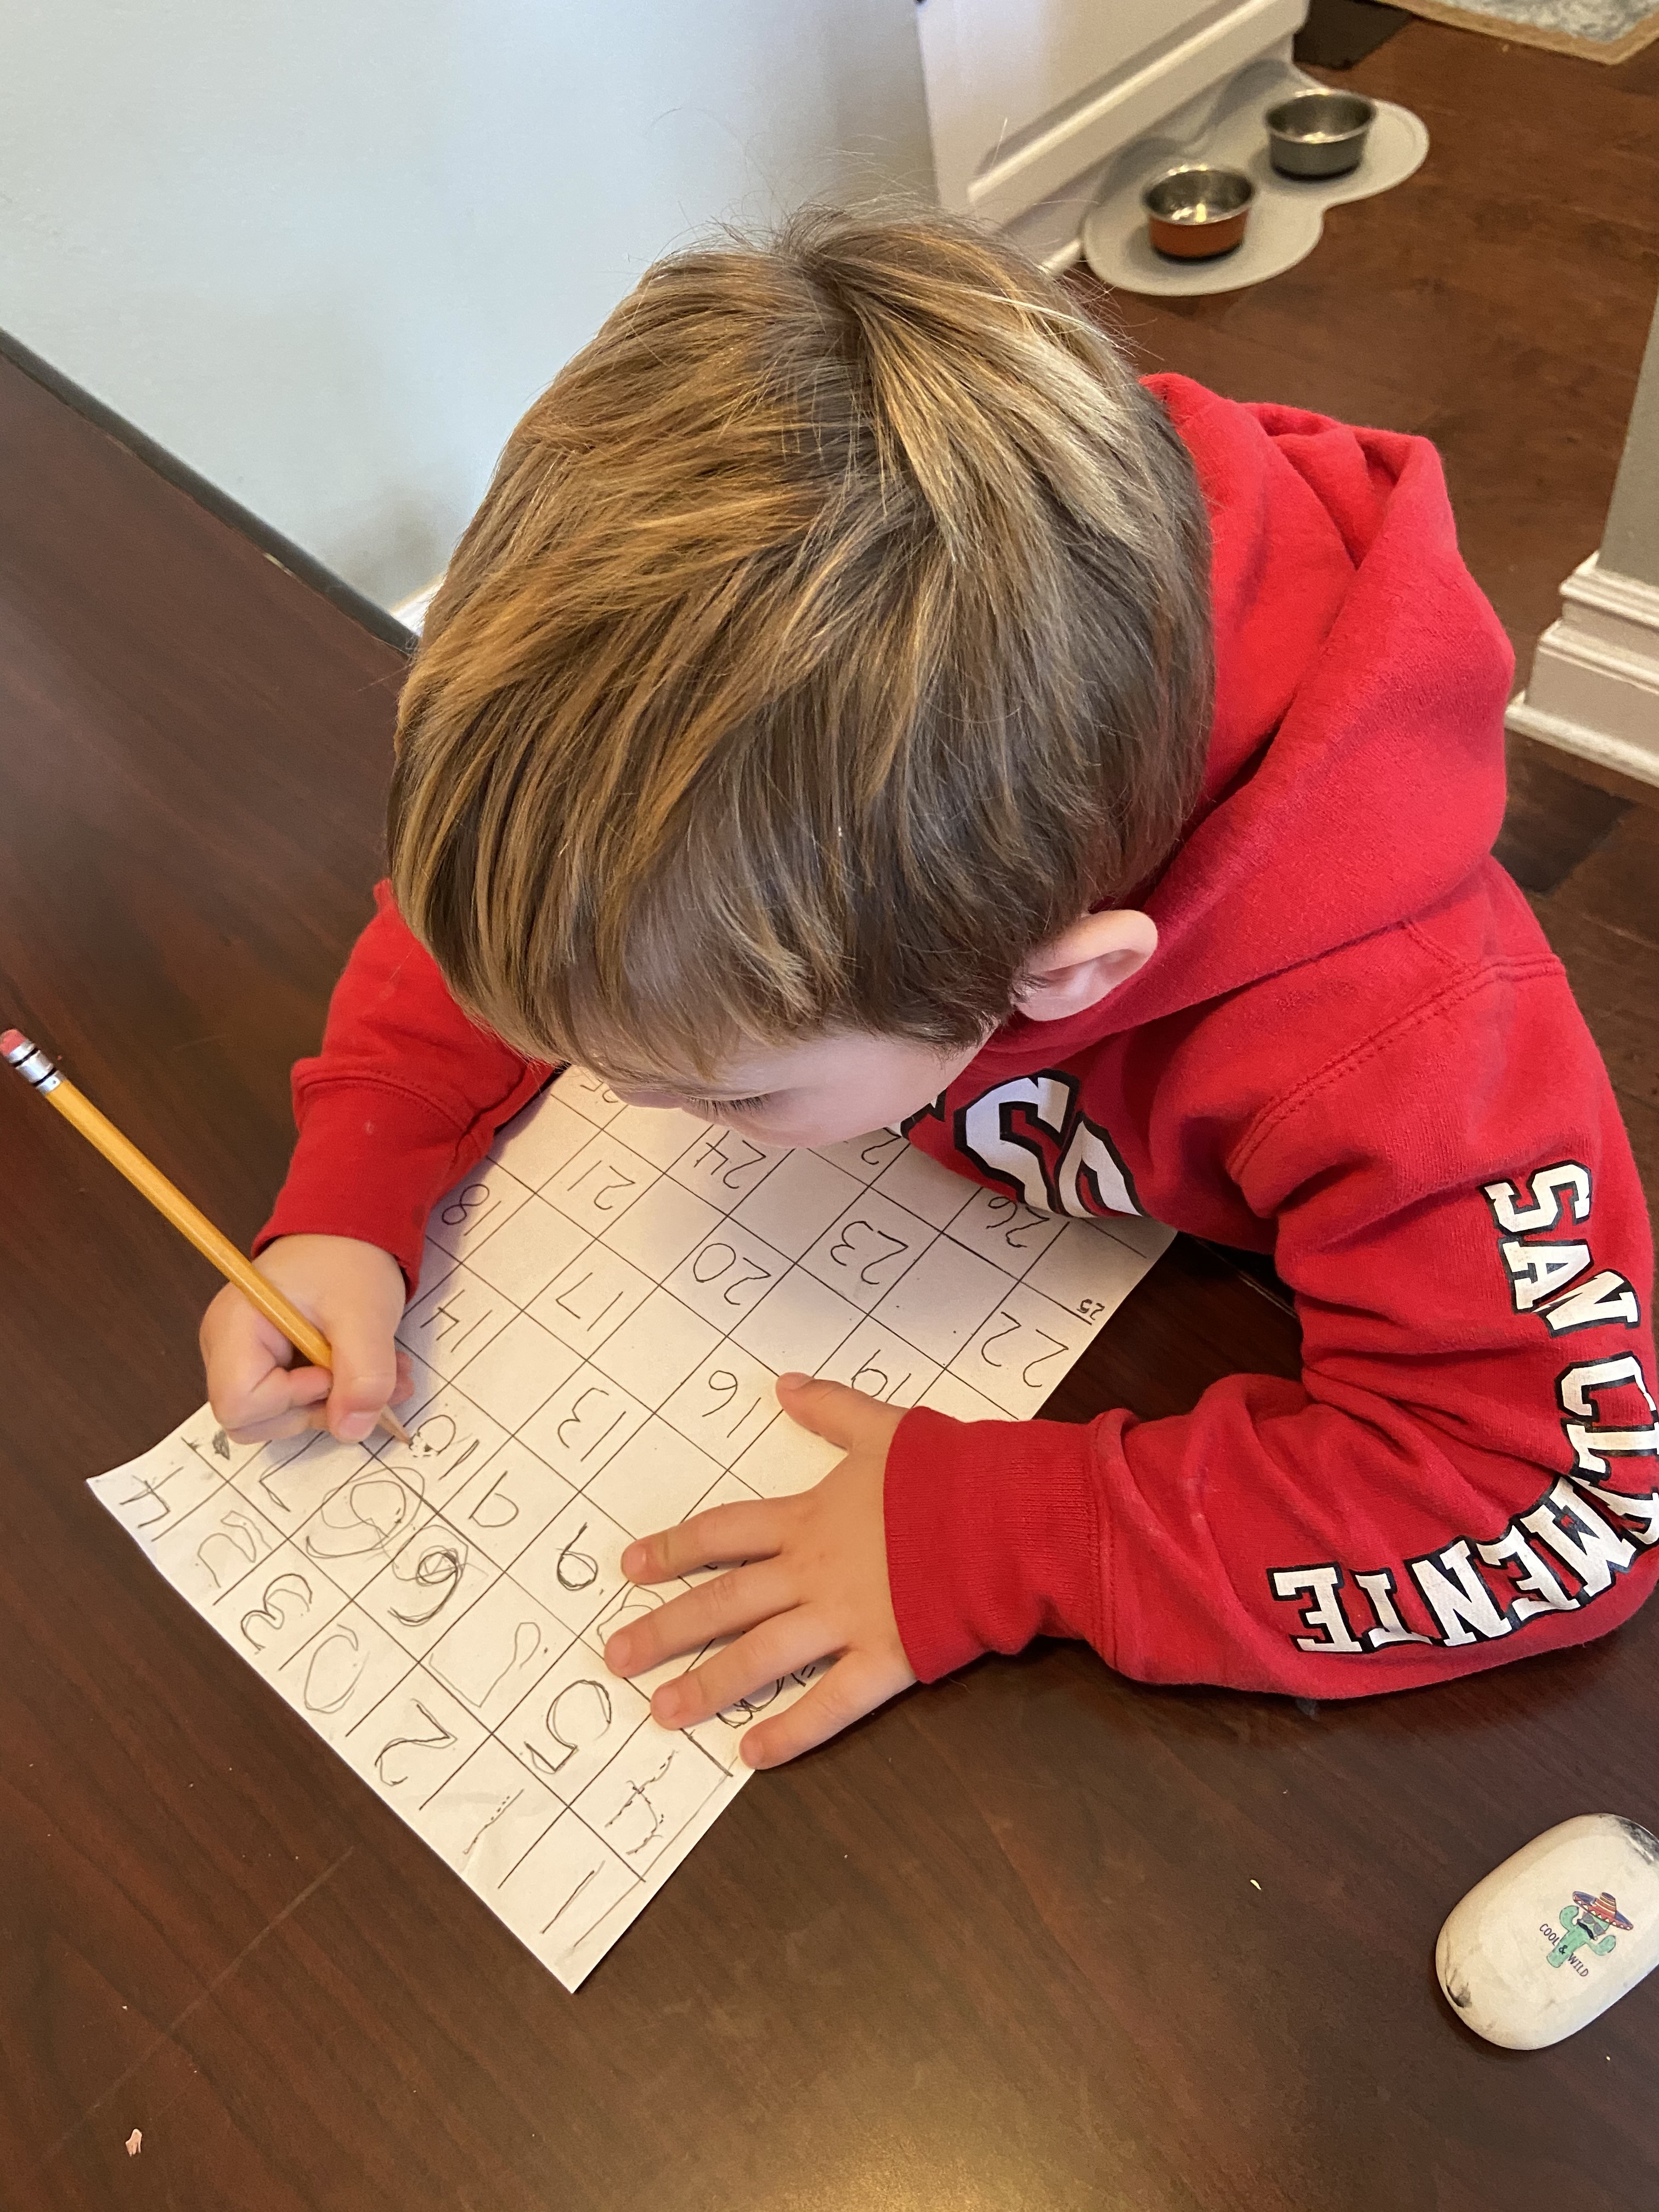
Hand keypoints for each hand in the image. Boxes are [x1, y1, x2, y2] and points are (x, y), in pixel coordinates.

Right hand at [200, 1233, 410, 1446]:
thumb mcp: (366, 1314)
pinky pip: (294, 1400)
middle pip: (256, 1420)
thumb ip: (364, 1376)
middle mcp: (226, 1348)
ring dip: (337, 1404)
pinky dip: (336, 1393)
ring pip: (280, 1417)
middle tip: (372, 1381)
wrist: (351, 1230)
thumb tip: (351, 1431)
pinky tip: (368, 1370)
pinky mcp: (268, 1363)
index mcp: (234, 1328)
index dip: (291, 1400)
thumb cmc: (348, 1259)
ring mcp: (245, 1357)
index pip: (238, 1404)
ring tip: (383, 1373)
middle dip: (320, 1409)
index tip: (330, 1370)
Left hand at [603, 1374, 917, 1767]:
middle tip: (617, 1656)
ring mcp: (846, 1619)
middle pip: (724, 1600)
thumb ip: (831, 1409)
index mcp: (809, 1518)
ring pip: (761, 1655)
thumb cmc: (948, 1472)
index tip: (631, 1567)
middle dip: (667, 1629)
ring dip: (708, 1685)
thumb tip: (785, 1384)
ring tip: (662, 1713)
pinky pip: (830, 1704)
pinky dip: (791, 1732)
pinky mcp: (886, 1659)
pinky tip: (752, 1754)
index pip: (723, 1533)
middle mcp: (813, 1572)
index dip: (674, 1549)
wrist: (1005, 1515)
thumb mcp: (882, 1428)